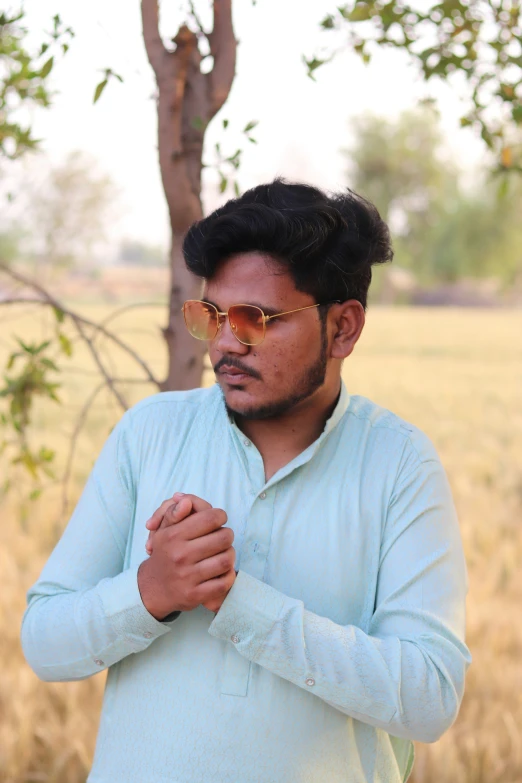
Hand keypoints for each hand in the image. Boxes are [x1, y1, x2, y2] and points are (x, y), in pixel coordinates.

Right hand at [137, 493, 235, 618]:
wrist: (152, 588)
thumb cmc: (164, 554)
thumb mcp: (164, 530)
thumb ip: (175, 511)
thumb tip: (186, 500)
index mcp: (174, 536)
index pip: (211, 518)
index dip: (220, 516)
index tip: (217, 520)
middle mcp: (180, 555)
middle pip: (224, 538)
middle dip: (227, 535)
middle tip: (221, 537)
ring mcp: (188, 577)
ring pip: (226, 560)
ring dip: (229, 555)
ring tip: (223, 553)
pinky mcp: (195, 595)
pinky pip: (224, 583)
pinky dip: (227, 576)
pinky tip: (221, 571)